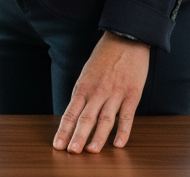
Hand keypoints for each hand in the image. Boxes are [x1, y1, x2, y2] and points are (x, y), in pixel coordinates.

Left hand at [53, 31, 149, 152]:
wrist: (125, 38)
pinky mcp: (132, 95)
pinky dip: (123, 131)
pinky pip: (127, 116)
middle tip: (70, 152)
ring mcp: (115, 94)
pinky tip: (118, 144)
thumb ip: (84, 93)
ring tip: (91, 152)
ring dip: (97, 138)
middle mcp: (97, 91)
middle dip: (76, 137)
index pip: (70, 112)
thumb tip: (77, 113)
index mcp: (83, 86)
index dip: (64, 129)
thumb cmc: (104, 56)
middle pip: (85, 118)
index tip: (58, 144)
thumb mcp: (87, 72)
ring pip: (104, 120)